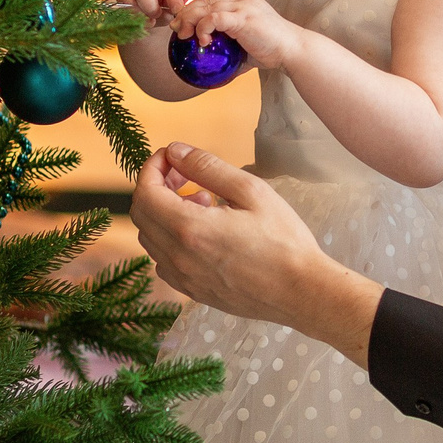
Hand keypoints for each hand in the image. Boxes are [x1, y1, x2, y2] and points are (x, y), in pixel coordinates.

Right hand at [111, 0, 191, 28]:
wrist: (147, 22)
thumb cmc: (164, 9)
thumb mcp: (174, 5)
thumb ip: (180, 0)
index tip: (177, 11)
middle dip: (150, 5)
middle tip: (157, 16)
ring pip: (126, 0)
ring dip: (138, 16)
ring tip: (149, 23)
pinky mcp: (111, 2)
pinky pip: (114, 11)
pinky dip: (126, 20)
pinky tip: (135, 25)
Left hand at [130, 143, 379, 362]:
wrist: (301, 292)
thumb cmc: (283, 240)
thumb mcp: (250, 191)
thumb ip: (207, 167)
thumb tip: (176, 151)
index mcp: (189, 229)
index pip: (145, 192)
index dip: (152, 167)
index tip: (171, 156)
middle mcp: (177, 257)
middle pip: (141, 215)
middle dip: (156, 187)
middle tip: (185, 175)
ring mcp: (183, 279)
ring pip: (151, 239)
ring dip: (165, 213)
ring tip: (202, 203)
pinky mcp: (193, 292)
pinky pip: (164, 261)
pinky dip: (171, 240)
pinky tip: (203, 232)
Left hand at [172, 0, 303, 68]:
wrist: (293, 51)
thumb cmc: (273, 52)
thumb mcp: (247, 49)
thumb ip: (231, 52)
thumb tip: (214, 70)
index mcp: (243, 3)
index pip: (212, 1)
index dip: (194, 10)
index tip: (182, 25)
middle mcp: (242, 0)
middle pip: (206, 0)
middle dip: (186, 13)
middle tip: (176, 28)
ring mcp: (243, 7)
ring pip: (206, 6)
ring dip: (190, 20)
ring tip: (183, 34)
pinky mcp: (243, 17)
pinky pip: (214, 18)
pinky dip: (203, 28)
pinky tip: (202, 41)